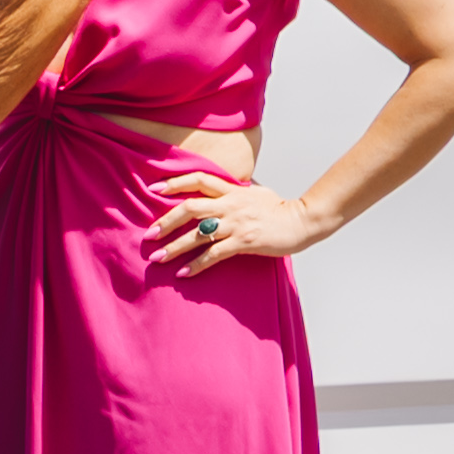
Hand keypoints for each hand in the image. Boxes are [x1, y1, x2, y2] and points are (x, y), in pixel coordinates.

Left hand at [149, 167, 317, 275]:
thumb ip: (235, 191)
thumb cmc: (279, 208)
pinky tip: (183, 273)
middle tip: (149, 235)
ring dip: (175, 248)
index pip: (199, 179)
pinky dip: (196, 264)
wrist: (304, 221)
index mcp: (232, 190)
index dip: (175, 182)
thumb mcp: (256, 192)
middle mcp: (231, 205)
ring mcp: (237, 223)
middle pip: (190, 208)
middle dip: (166, 221)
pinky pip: (214, 254)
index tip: (153, 189)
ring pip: (198, 234)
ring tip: (157, 258)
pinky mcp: (245, 241)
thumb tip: (224, 188)